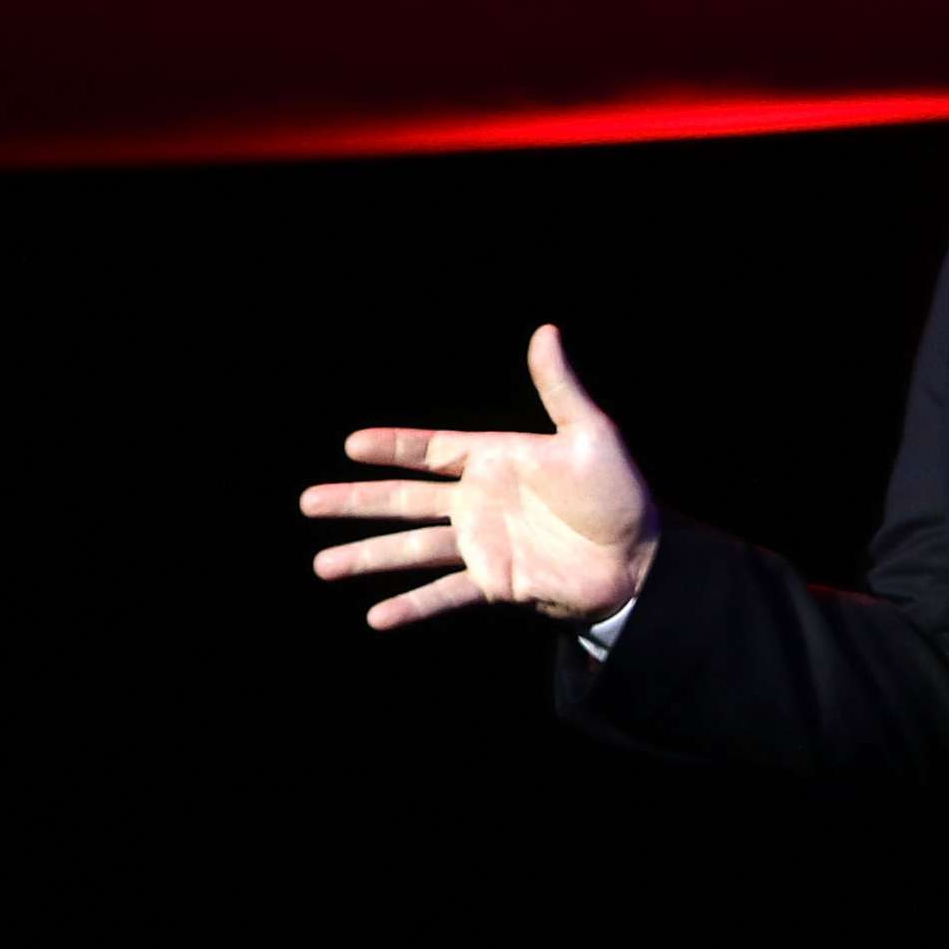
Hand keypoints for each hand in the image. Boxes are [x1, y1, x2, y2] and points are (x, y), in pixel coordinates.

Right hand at [301, 324, 657, 630]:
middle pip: (404, 500)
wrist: (641, 560)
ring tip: (321, 566)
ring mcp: (482, 546)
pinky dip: (411, 607)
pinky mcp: (494, 584)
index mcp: (495, 461)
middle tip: (306, 503)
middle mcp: (479, 503)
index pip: (430, 451)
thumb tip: (546, 330)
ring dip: (367, 557)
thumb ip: (560, 389)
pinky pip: (444, 595)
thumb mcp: (591, 437)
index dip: (392, 447)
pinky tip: (376, 618)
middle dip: (356, 501)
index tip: (350, 445)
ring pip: (412, 550)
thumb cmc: (620, 496)